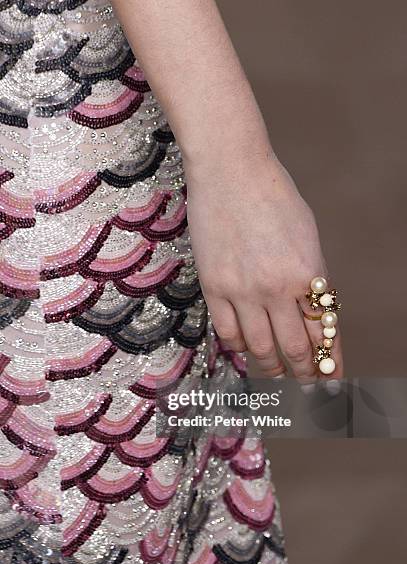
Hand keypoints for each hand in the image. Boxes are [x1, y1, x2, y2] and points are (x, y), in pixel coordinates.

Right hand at [185, 156, 343, 383]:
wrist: (231, 171)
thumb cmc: (273, 196)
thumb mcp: (307, 236)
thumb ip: (310, 277)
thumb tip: (310, 312)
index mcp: (309, 274)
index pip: (325, 331)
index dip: (332, 360)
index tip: (334, 377)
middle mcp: (278, 289)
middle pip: (296, 349)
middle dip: (306, 372)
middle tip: (309, 383)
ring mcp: (243, 290)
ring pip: (262, 348)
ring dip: (274, 367)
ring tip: (279, 373)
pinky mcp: (214, 287)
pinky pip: (228, 333)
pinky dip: (240, 347)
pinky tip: (247, 349)